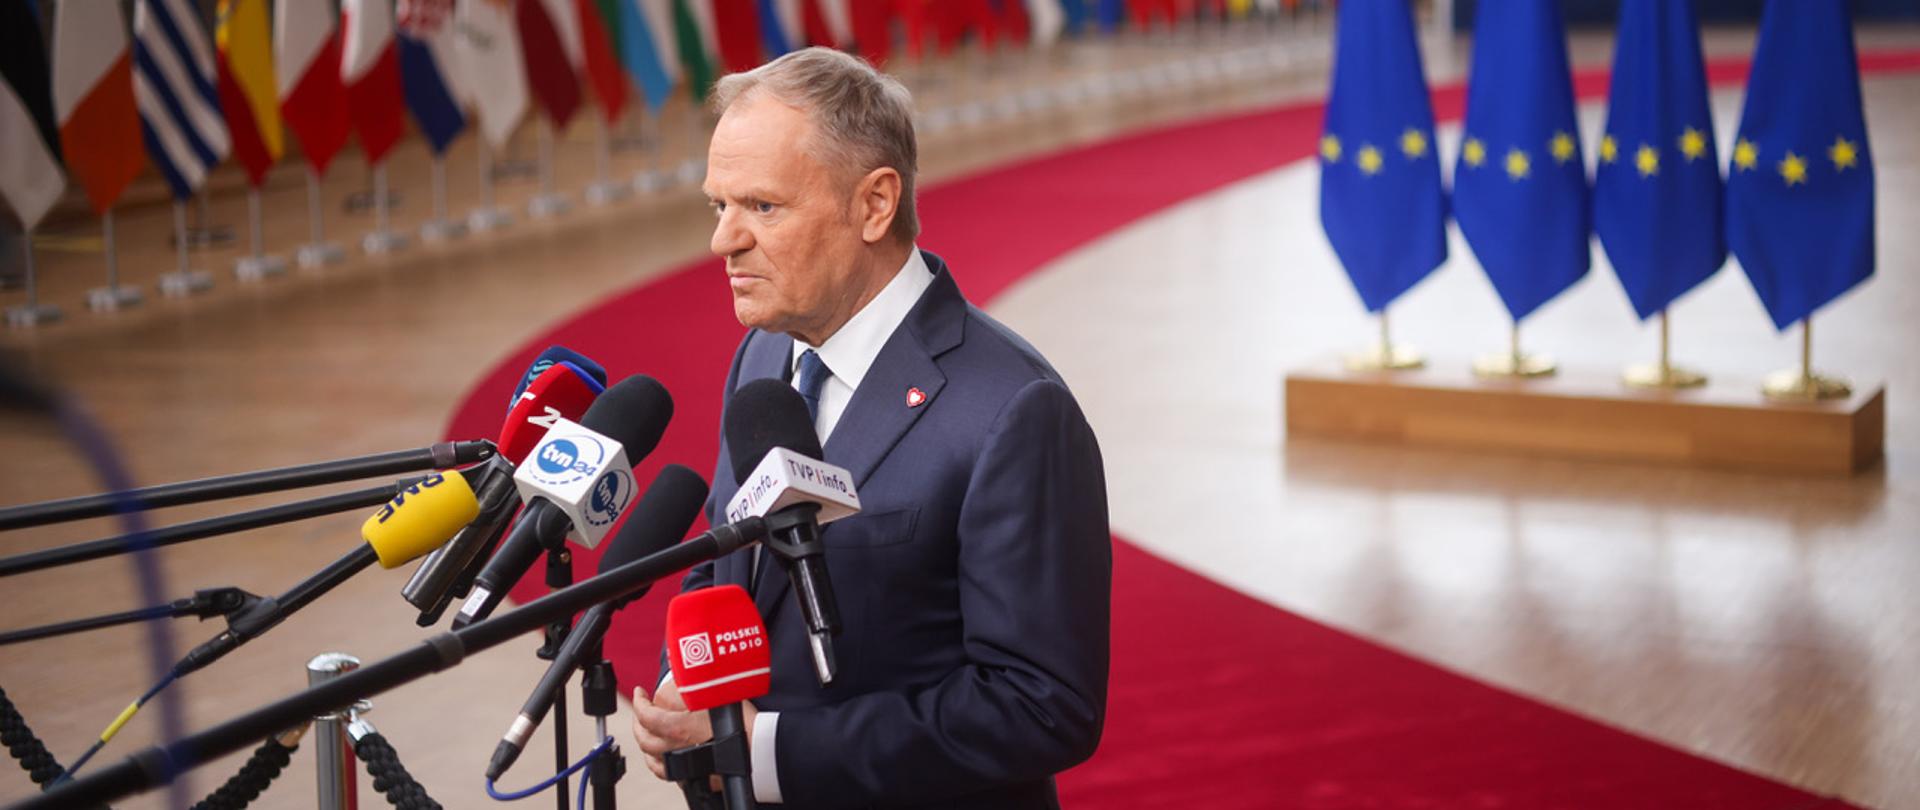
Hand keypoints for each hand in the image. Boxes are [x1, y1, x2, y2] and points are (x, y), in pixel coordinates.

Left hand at [630, 682, 756, 782]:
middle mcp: (677, 748)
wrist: (761, 749)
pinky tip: (661, 758)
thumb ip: (692, 682)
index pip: (646, 715)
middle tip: (641, 710)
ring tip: (647, 733)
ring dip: (646, 743)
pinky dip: (659, 764)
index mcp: (679, 727)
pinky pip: (668, 774)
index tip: (640, 692)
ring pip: (652, 758)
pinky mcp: (695, 776)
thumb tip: (680, 671)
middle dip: (638, 723)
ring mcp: (684, 765)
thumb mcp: (715, 691)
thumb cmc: (742, 720)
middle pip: (645, 739)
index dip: (639, 702)